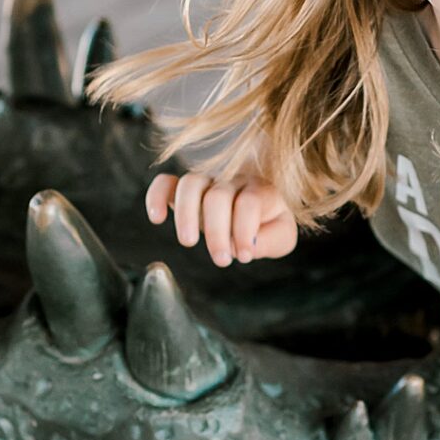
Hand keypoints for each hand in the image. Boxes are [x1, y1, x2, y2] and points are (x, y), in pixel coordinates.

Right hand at [145, 169, 297, 267]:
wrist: (260, 203)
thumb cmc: (269, 223)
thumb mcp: (282, 236)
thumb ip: (271, 241)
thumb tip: (245, 247)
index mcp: (260, 189)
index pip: (249, 202)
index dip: (244, 230)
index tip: (244, 256)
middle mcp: (232, 180)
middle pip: (218, 195)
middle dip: (217, 231)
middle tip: (221, 259)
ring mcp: (208, 182)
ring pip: (190, 184)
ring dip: (185, 214)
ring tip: (188, 242)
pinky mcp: (186, 190)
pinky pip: (167, 182)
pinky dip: (157, 196)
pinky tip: (157, 218)